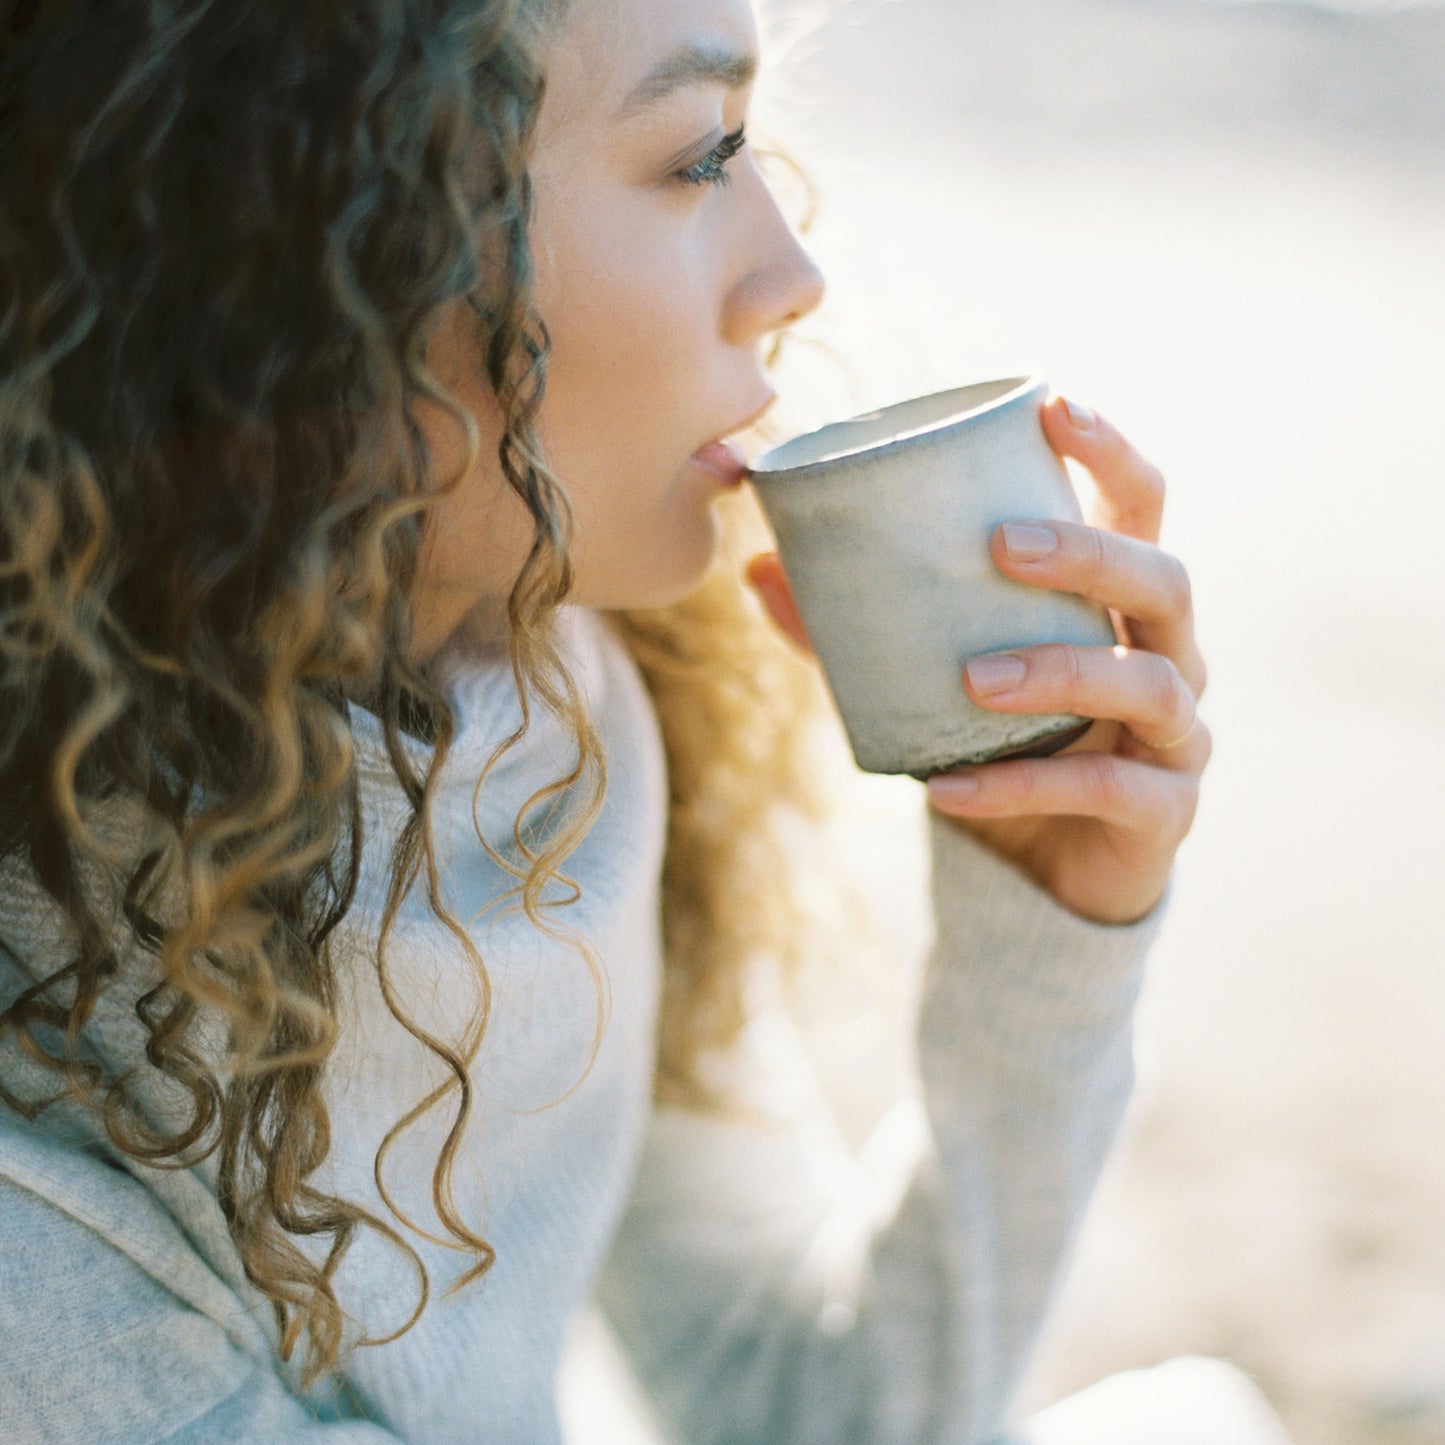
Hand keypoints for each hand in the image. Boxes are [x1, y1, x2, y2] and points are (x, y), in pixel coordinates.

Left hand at [746, 396, 1208, 924]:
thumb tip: (757, 569)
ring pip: (1150, 684)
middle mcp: (1167, 657)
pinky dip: (1024, 785)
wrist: (1037, 877)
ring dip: (1060, 671)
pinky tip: (950, 788)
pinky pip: (1108, 790)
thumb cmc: (994, 749)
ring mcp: (1177, 738)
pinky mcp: (1164, 814)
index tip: (1056, 406)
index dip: (1112, 453)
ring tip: (973, 681)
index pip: (1141, 507)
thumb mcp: (924, 682)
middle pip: (1164, 581)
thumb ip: (855, 629)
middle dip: (1088, 554)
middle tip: (999, 547)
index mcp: (1117, 605)